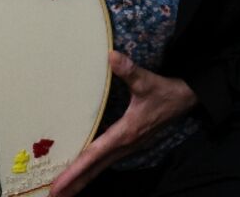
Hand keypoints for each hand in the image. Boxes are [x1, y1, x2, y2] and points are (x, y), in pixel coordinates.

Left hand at [49, 52, 196, 196]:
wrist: (186, 100)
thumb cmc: (166, 92)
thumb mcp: (148, 81)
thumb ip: (129, 71)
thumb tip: (111, 56)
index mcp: (125, 133)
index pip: (94, 155)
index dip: (75, 171)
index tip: (58, 185)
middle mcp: (125, 145)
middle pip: (94, 169)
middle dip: (74, 183)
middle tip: (52, 195)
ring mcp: (128, 147)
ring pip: (100, 167)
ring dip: (82, 179)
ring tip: (63, 190)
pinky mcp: (130, 144)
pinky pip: (106, 161)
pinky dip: (92, 170)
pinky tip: (83, 172)